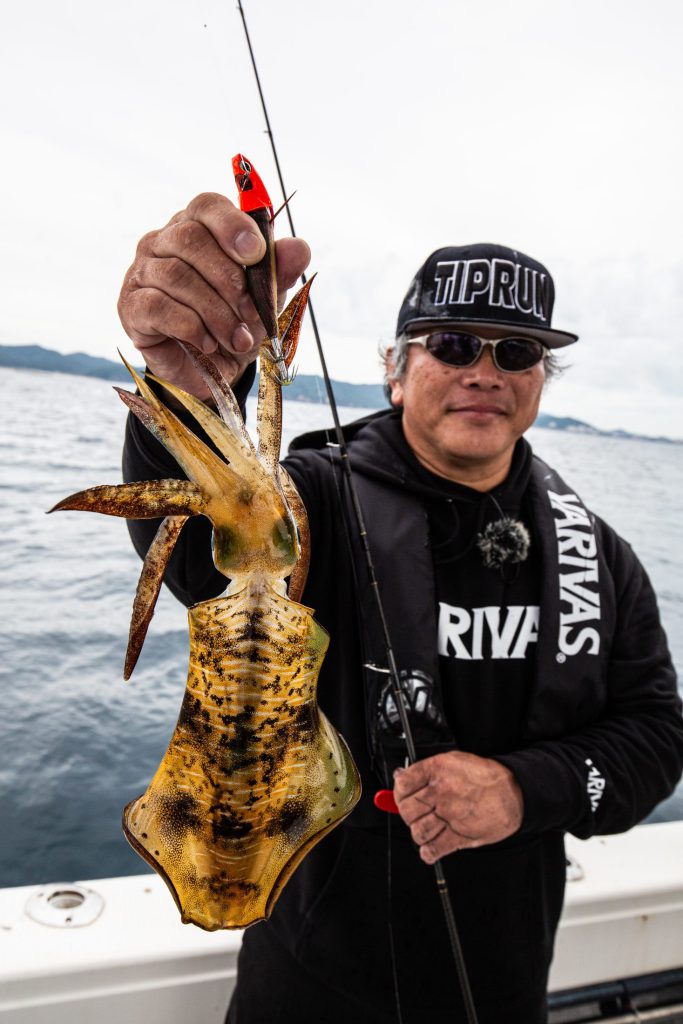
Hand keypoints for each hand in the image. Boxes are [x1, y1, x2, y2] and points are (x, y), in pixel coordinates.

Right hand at [117, 192, 310, 397]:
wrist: (209, 369)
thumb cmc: (234, 321)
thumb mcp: (264, 298)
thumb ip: (279, 271)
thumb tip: (300, 248)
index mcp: (196, 227)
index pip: (207, 205)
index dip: (232, 225)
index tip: (256, 255)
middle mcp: (162, 241)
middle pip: (190, 238)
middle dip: (229, 280)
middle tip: (252, 315)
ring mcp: (142, 272)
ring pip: (177, 276)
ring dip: (216, 313)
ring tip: (237, 339)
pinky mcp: (131, 306)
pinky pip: (159, 306)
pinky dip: (191, 328)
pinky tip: (207, 343)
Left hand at [393, 751, 523, 863]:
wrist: (513, 792)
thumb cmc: (484, 777)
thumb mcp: (452, 761)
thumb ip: (425, 771)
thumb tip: (400, 777)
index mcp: (438, 770)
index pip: (403, 784)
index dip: (399, 792)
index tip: (403, 796)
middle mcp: (442, 792)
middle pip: (407, 810)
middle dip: (408, 815)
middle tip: (417, 814)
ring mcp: (451, 815)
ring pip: (417, 831)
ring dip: (419, 833)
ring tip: (428, 828)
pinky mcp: (460, 835)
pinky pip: (434, 849)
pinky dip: (428, 852)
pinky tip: (431, 848)